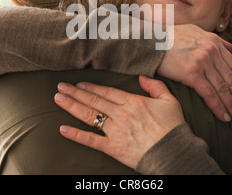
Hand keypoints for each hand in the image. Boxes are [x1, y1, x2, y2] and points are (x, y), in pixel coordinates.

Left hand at [54, 76, 184, 169]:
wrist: (173, 154)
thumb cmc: (173, 128)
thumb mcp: (169, 101)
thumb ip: (155, 86)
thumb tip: (142, 77)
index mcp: (133, 102)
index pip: (107, 92)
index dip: (91, 87)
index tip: (79, 84)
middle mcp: (121, 114)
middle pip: (94, 101)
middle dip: (75, 93)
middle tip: (60, 87)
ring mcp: (115, 131)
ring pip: (89, 116)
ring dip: (72, 106)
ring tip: (58, 99)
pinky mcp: (113, 147)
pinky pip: (91, 140)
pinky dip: (76, 134)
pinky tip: (63, 129)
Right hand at [158, 24, 231, 123]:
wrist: (149, 41)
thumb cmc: (169, 38)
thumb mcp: (195, 31)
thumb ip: (216, 40)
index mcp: (214, 42)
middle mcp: (211, 51)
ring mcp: (202, 62)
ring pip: (223, 89)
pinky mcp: (192, 74)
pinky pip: (210, 94)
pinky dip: (219, 107)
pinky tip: (225, 117)